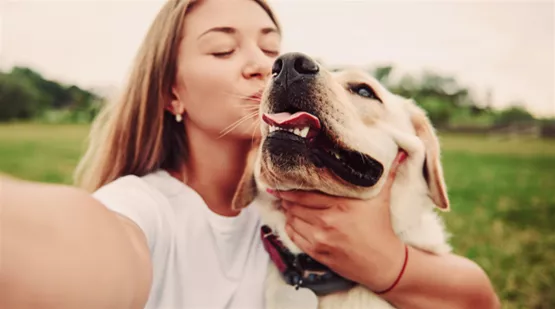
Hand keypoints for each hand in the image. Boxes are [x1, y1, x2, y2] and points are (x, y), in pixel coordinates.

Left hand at [269, 151, 407, 291]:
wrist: (383, 263)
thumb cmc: (381, 228)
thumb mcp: (382, 199)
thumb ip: (387, 174)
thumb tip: (400, 152)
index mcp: (342, 205)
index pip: (306, 193)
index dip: (290, 187)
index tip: (282, 181)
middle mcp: (328, 221)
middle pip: (296, 206)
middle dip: (286, 198)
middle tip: (279, 190)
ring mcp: (321, 239)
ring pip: (292, 220)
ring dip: (287, 212)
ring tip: (285, 204)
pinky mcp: (317, 253)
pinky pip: (294, 237)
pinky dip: (290, 227)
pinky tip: (292, 221)